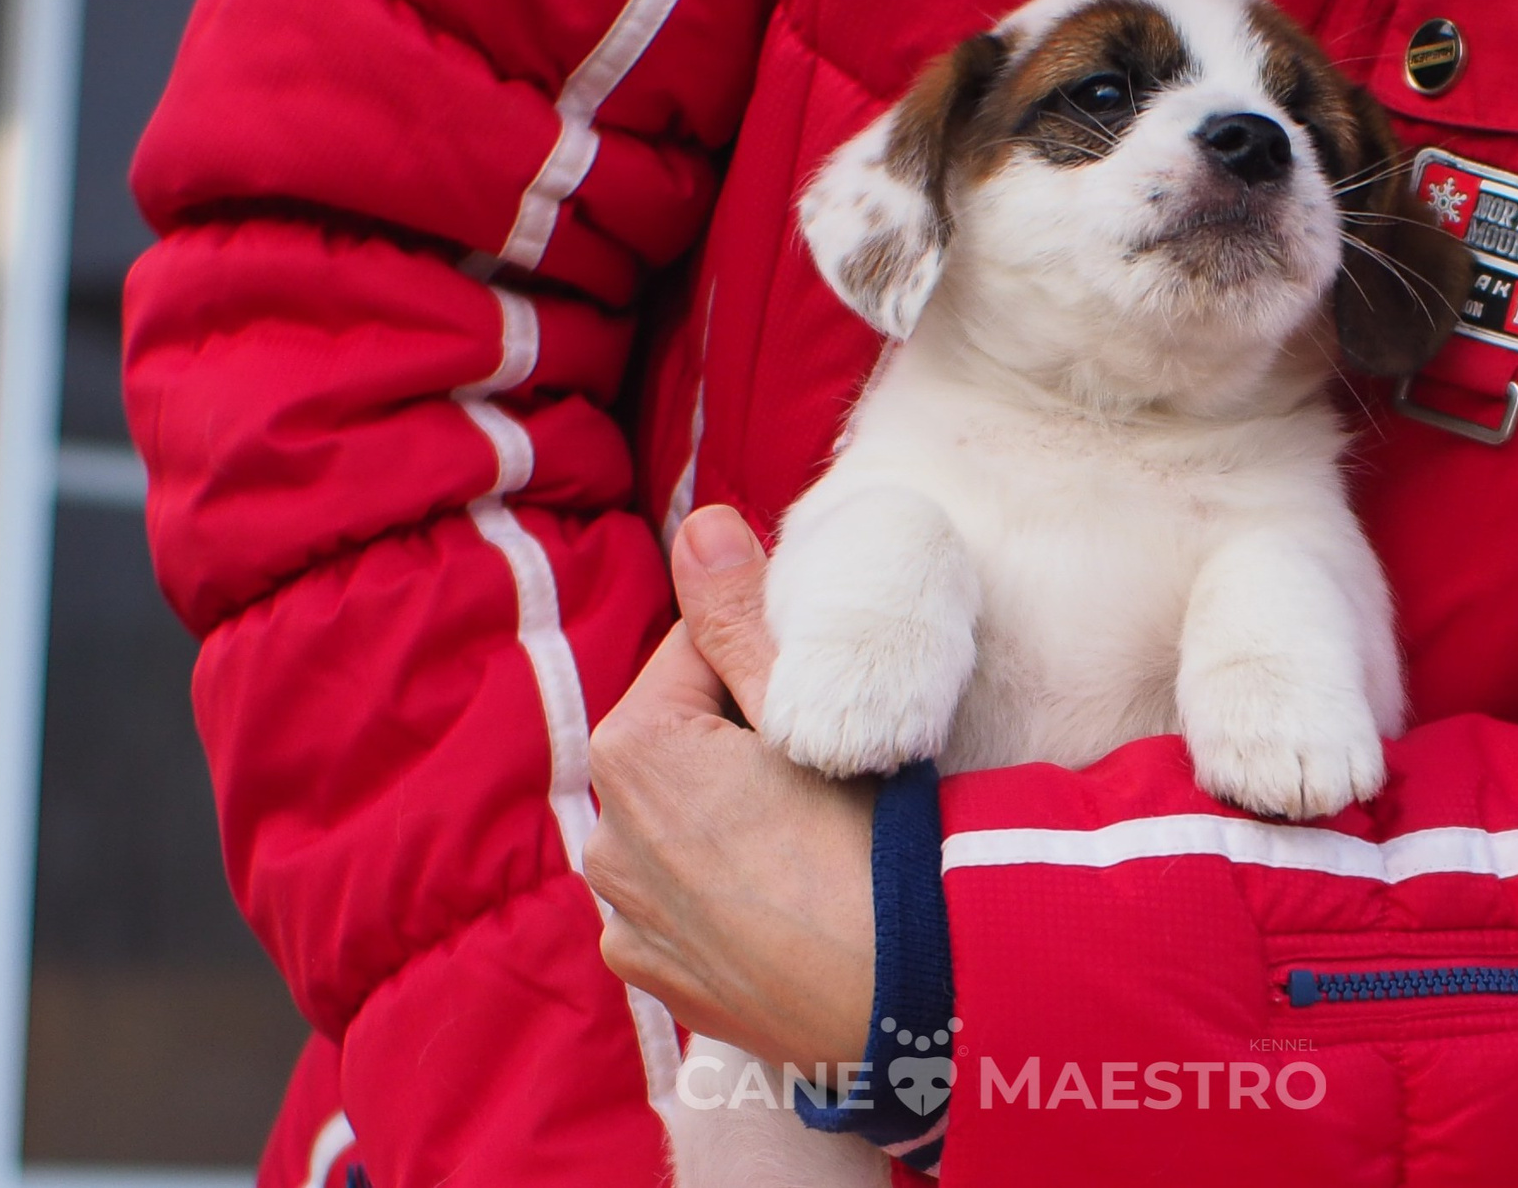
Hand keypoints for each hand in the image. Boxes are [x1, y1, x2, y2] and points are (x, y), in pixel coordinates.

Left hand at [588, 505, 877, 1071]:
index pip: (702, 655)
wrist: (911, 994)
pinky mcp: (658, 979)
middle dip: (746, 740)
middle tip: (833, 768)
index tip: (825, 691)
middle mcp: (606, 835)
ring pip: (684, 824)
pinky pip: (684, 905)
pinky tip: (791, 898)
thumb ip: (743, 614)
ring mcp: (626, 917)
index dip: (772, 663)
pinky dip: (726, 894)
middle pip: (688, 744)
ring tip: (819, 839)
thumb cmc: (871, 837)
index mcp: (633, 749)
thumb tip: (700, 523)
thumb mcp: (810, 707)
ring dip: (733, 816)